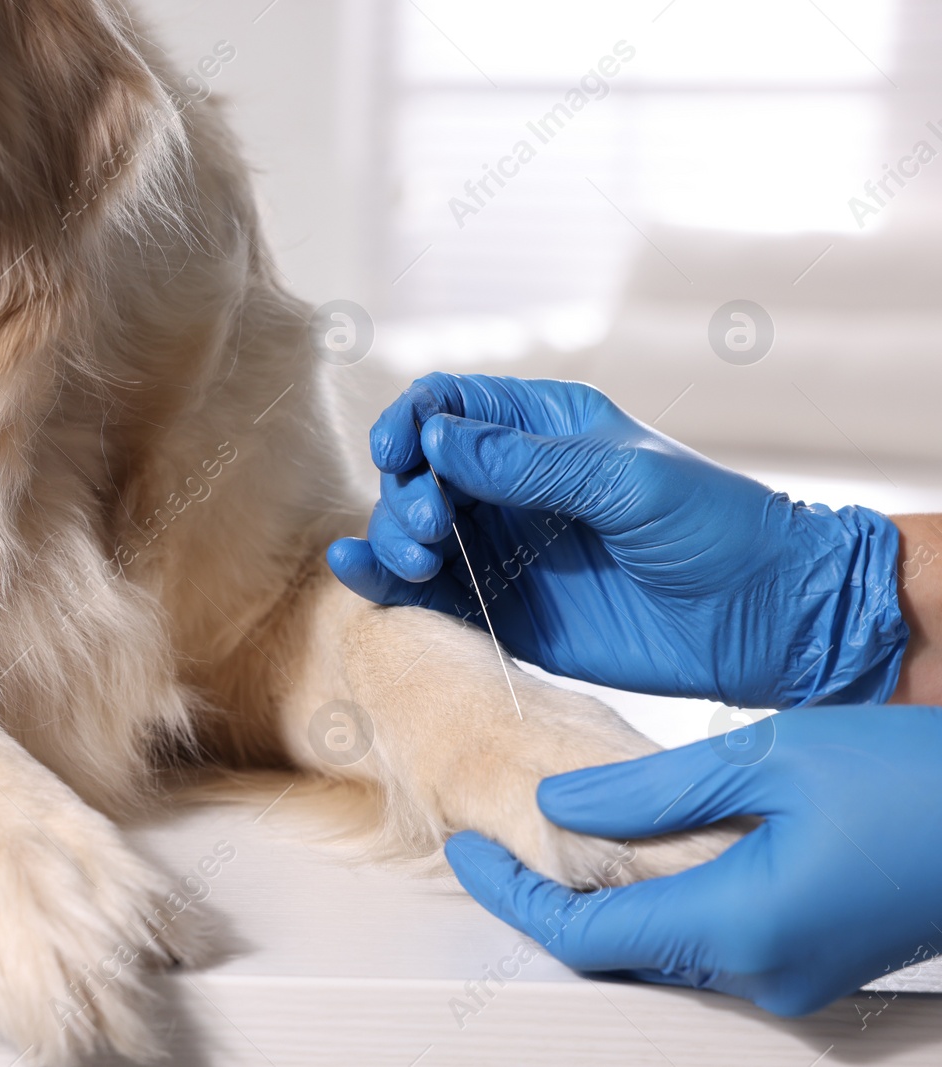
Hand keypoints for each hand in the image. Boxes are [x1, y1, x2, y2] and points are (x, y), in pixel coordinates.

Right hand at [327, 374, 907, 707]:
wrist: (767, 620)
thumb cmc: (715, 528)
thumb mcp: (627, 481)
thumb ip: (529, 464)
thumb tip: (436, 440)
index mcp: (543, 431)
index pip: (448, 407)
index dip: (411, 423)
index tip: (402, 455)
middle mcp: (512, 486)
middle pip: (417, 471)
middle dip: (406, 492)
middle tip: (436, 530)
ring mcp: (504, 549)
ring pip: (413, 530)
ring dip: (394, 537)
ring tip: (420, 561)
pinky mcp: (504, 611)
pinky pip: (429, 594)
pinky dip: (386, 584)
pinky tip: (360, 573)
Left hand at [443, 706, 941, 1015]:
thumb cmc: (915, 778)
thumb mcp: (772, 757)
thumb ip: (651, 790)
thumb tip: (559, 802)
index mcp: (741, 925)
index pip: (585, 936)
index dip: (510, 895)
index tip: (463, 850)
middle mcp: (761, 974)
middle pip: (615, 952)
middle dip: (544, 901)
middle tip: (494, 839)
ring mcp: (790, 980)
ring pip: (660, 952)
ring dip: (600, 904)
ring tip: (552, 837)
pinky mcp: (811, 966)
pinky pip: (707, 946)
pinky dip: (656, 906)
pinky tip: (636, 853)